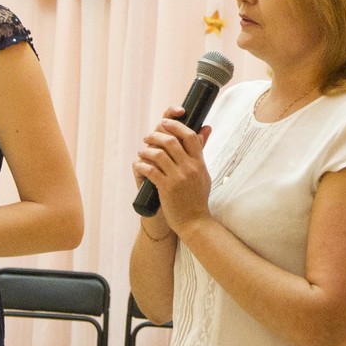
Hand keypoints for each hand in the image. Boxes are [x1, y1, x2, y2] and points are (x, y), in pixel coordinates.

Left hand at [132, 107, 212, 233]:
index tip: (165, 123)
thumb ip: (201, 152)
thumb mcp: (203, 174)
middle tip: (148, 137)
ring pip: (158, 154)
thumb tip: (206, 128)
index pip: (190, 136)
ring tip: (142, 152)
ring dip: (146, 150)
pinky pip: (150, 170)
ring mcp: (178, 178)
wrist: (194, 222)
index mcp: (199, 163)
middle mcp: (190, 168)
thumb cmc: (197, 198)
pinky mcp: (167, 188)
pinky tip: (139, 165)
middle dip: (155, 135)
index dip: (176, 125)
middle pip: (171, 141)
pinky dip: (141, 165)